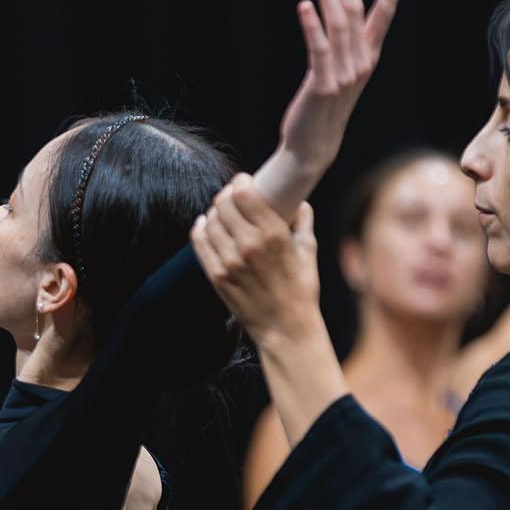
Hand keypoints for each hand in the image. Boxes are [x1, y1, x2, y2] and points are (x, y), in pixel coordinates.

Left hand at [190, 175, 321, 343]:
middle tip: (232, 196)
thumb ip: (303, 223)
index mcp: (274, 235)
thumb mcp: (308, 252)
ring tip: (222, 212)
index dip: (240, 182)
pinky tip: (205, 224)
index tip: (243, 181)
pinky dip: (200, 229)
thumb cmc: (301, 290)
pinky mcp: (216, 276)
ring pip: (210, 221)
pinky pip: (200, 242)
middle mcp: (249, 245)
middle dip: (227, 195)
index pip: (244, 193)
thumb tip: (301, 202)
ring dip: (215, 212)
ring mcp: (229, 261)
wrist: (285, 328)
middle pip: (224, 204)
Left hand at [275, 0, 411, 176]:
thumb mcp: (339, 74)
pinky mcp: (324, 86)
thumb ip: (343, 48)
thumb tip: (339, 18)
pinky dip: (312, 26)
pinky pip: (319, 49)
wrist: (313, 146)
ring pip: (337, 26)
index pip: (381, 18)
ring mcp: (344, 75)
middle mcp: (360, 63)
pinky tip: (305, 5)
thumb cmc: (324, 107)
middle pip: (356, 12)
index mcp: (366, 58)